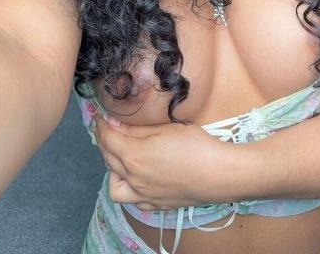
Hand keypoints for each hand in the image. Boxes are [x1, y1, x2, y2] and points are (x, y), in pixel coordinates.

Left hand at [94, 113, 233, 211]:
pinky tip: (139, 177)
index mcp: (133, 156)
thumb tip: (114, 123)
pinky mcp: (156, 204)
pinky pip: (132, 199)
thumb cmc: (195, 146)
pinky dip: (129, 187)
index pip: (107, 139)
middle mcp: (133, 179)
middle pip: (108, 159)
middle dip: (105, 142)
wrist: (218, 174)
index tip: (102, 116)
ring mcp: (144, 195)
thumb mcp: (164, 128)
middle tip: (111, 129)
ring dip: (112, 170)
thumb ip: (136, 128)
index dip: (101, 125)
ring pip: (114, 185)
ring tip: (123, 157)